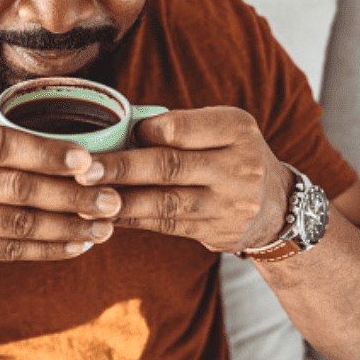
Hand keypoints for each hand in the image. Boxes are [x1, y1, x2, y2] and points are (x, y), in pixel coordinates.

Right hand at [0, 120, 120, 272]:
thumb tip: (64, 127)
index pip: (2, 145)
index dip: (47, 153)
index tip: (88, 159)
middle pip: (18, 188)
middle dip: (71, 195)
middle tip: (113, 198)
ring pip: (20, 224)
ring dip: (69, 226)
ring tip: (105, 225)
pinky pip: (12, 251)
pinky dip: (49, 249)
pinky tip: (78, 244)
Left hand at [74, 107, 293, 252]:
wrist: (277, 207)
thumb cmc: (230, 155)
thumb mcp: (220, 130)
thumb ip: (178, 127)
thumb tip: (115, 129)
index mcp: (235, 129)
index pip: (180, 129)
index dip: (143, 133)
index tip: (114, 135)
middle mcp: (237, 166)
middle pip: (168, 166)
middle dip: (120, 168)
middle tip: (82, 170)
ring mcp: (229, 204)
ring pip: (164, 202)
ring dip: (119, 200)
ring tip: (84, 197)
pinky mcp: (216, 232)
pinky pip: (165, 225)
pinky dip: (131, 219)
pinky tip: (104, 215)